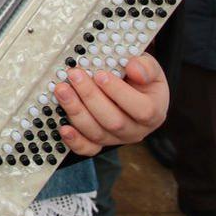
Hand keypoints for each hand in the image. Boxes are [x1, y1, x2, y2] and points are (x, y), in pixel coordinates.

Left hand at [52, 53, 168, 155]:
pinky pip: (87, 148)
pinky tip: (63, 127)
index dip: (119, 93)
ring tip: (62, 89)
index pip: (140, 109)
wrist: (130, 89)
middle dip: (91, 97)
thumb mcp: (148, 67)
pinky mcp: (99, 143)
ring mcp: (117, 139)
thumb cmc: (138, 77)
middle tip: (75, 75)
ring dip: (76, 111)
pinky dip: (74, 140)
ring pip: (97, 133)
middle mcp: (136, 130)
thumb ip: (146, 67)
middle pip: (114, 122)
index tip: (100, 74)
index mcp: (154, 113)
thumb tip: (134, 69)